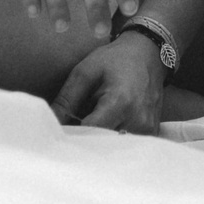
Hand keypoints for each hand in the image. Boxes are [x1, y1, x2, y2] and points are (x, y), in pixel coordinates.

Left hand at [49, 31, 168, 133]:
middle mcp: (138, 120)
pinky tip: (108, 127)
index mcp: (120, 102)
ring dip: (100, 142)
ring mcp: (148, 129)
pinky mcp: (152, 133)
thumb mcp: (86, 71)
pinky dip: (115, 141)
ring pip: (115, 148)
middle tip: (74, 130)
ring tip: (93, 125)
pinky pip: (128, 145)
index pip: (90, 131)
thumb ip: (67, 98)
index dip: (72, 133)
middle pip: (103, 144)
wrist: (148, 54)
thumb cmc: (115, 60)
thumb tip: (51, 123)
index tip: (62, 130)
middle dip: (85, 140)